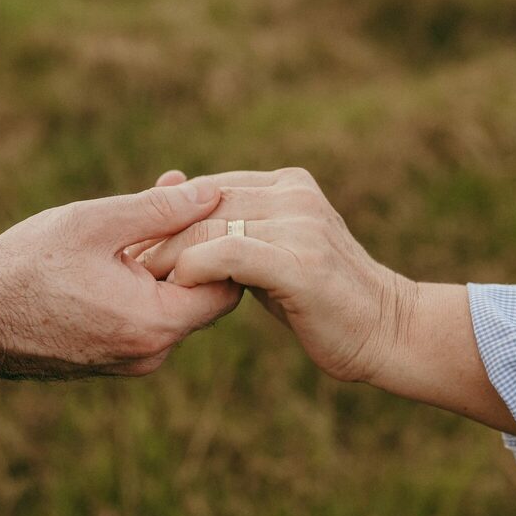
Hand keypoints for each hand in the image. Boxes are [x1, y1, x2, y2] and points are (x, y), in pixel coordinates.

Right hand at [0, 172, 241, 377]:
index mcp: (154, 324)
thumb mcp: (95, 224)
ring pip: (168, 306)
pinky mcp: (107, 360)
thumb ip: (160, 209)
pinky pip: (142, 318)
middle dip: (191, 249)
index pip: (228, 289)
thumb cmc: (26, 267)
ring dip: (161, 263)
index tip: (208, 211)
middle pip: (201, 298)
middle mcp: (149, 353)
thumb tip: (214, 192)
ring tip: (140, 217)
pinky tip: (118, 249)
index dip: (225, 247)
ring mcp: (128, 362)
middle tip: (174, 203)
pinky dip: (139, 285)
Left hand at [137, 167, 413, 382]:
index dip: (167, 216)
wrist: (387, 330)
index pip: (208, 189)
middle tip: (128, 265)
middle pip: (203, 204)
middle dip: (160, 235)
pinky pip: (229, 253)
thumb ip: (238, 235)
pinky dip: (196, 267)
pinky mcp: (300, 261)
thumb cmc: (322, 301)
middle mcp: (294, 195)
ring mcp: (300, 224)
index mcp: (288, 185)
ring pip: (210, 225)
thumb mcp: (276, 257)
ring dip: (169, 254)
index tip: (136, 246)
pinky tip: (178, 285)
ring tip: (144, 281)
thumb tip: (181, 228)